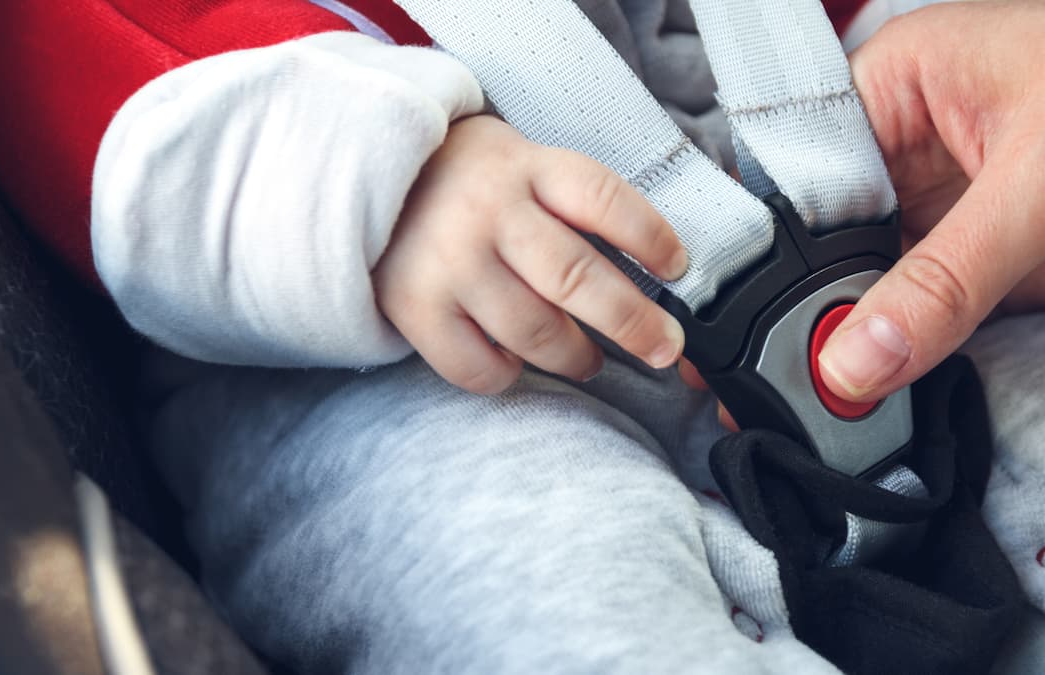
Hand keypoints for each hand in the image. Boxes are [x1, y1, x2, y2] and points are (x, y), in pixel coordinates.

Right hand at [373, 115, 687, 394]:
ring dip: (575, 356)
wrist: (366, 178)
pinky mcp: (415, 307)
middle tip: (663, 348)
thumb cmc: (465, 179)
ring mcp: (449, 262)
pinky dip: (507, 375)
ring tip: (587, 359)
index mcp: (525, 166)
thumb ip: (571, 201)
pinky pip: (477, 366)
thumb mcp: (520, 160)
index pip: (602, 199)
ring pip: (534, 331)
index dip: (651, 238)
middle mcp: (487, 212)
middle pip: (576, 277)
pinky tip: (515, 361)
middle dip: (633, 323)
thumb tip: (651, 269)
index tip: (678, 268)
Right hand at [689, 1, 1044, 427]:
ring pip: (866, 283)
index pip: (796, 174)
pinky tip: (867, 394)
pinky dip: (900, 358)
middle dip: (802, 309)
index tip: (735, 325)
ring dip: (846, 339)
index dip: (764, 251)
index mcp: (894, 87)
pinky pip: (922, 316)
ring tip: (806, 399)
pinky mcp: (984, 264)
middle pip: (823, 239)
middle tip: (765, 381)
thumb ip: (947, 277)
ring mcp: (943, 210)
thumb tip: (855, 360)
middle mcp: (903, 147)